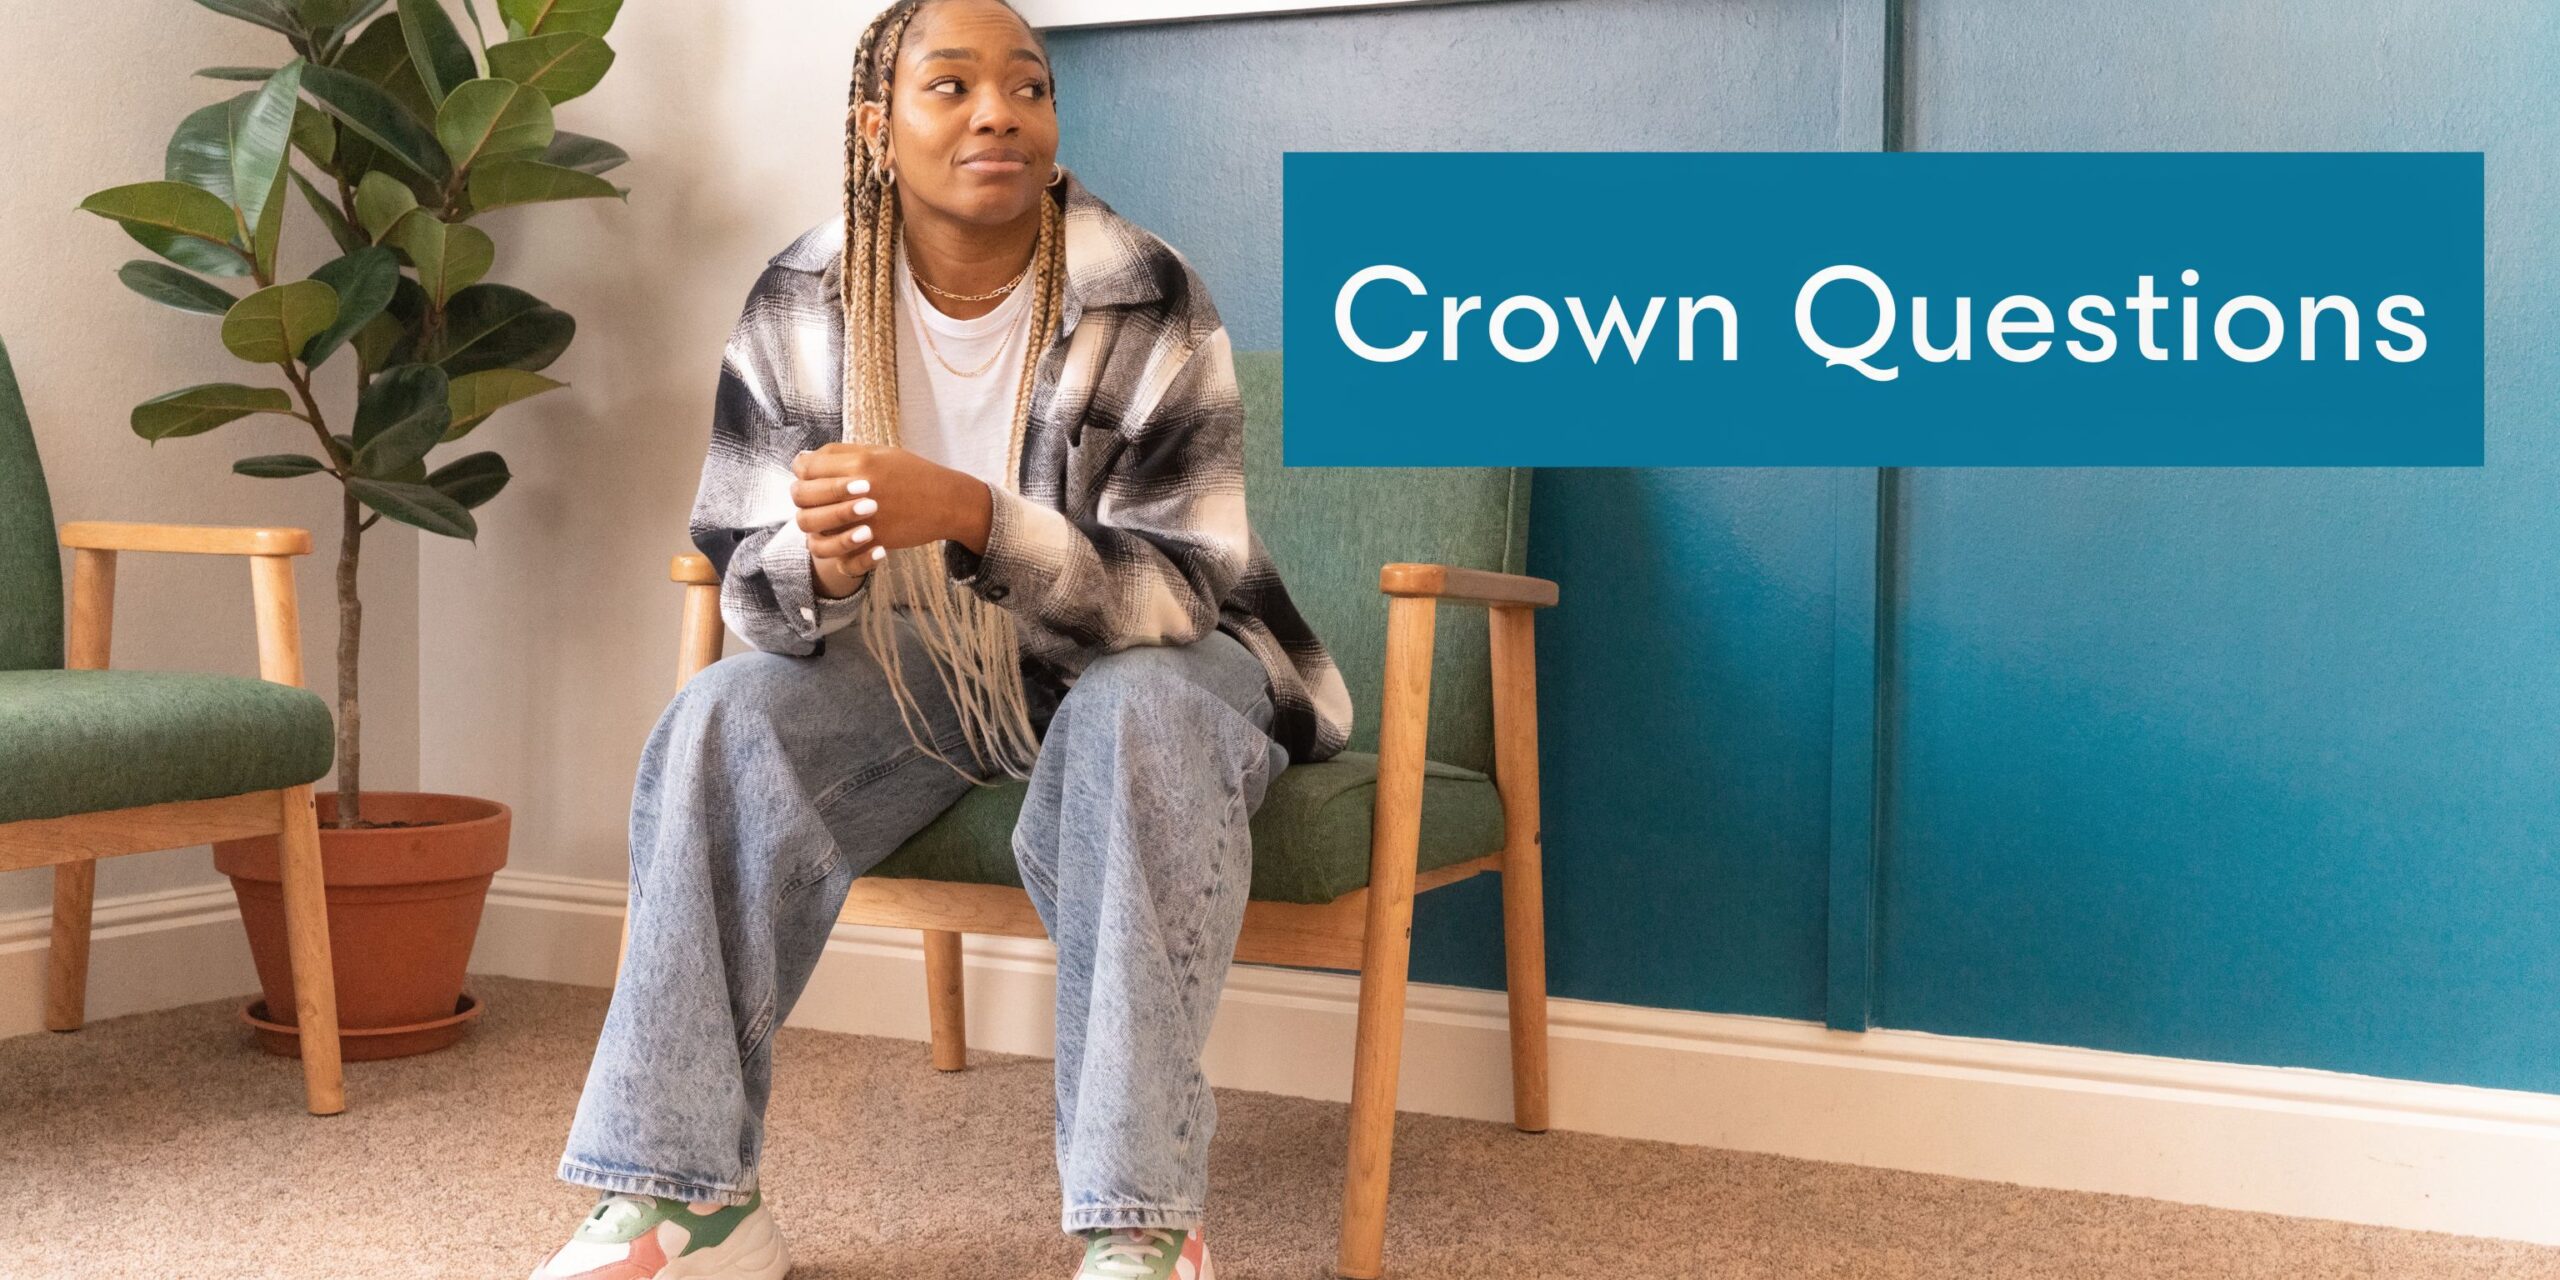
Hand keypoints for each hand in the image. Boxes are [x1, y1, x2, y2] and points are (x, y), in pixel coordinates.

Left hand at [790, 442, 993, 562]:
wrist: (948, 502)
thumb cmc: (915, 474)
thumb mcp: (879, 452)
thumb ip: (841, 454)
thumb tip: (806, 459)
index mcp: (857, 461)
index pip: (805, 466)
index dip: (804, 472)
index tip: (813, 476)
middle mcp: (855, 487)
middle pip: (800, 495)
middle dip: (804, 497)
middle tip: (820, 500)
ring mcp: (862, 517)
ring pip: (810, 527)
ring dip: (816, 523)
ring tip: (833, 520)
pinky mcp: (873, 540)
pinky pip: (839, 555)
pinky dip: (842, 552)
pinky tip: (855, 541)